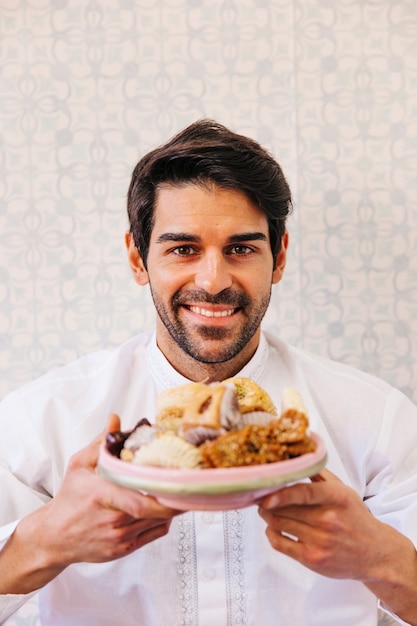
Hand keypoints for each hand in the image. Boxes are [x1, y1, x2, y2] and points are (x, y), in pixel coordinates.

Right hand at [0, 414, 178, 593]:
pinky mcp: (123, 550)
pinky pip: (154, 535)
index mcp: (101, 496)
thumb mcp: (79, 466)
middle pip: (154, 512)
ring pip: (157, 523)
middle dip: (174, 499)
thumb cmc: (69, 499)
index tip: (178, 483)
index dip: (163, 497)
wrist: (54, 537)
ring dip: (171, 508)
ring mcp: (118, 538)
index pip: (138, 502)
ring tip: (178, 491)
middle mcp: (111, 520)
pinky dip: (163, 521)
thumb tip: (115, 420)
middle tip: (189, 485)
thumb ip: (101, 444)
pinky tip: (164, 508)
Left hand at [258, 469, 392, 580]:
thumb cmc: (355, 518)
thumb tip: (296, 459)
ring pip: (279, 524)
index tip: (265, 494)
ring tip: (266, 509)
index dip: (281, 494)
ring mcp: (320, 541)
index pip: (304, 493)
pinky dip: (271, 533)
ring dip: (267, 515)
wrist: (375, 553)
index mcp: (337, 498)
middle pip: (285, 508)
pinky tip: (272, 528)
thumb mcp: (344, 491)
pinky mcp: (313, 559)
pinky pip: (280, 544)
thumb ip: (320, 475)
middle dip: (267, 502)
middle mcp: (329, 519)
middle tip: (261, 496)